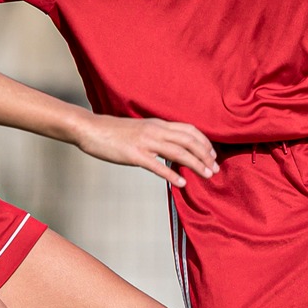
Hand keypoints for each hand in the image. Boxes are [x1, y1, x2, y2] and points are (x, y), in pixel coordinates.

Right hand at [73, 115, 218, 186]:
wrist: (91, 129)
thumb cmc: (115, 132)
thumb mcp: (140, 129)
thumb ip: (157, 136)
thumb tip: (171, 148)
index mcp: (158, 124)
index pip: (189, 129)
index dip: (204, 142)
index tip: (212, 155)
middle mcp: (155, 130)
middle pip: (188, 140)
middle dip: (205, 155)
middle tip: (215, 169)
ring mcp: (145, 142)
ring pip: (178, 152)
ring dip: (196, 164)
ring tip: (207, 176)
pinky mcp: (134, 154)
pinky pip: (157, 165)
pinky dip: (172, 174)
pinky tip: (181, 183)